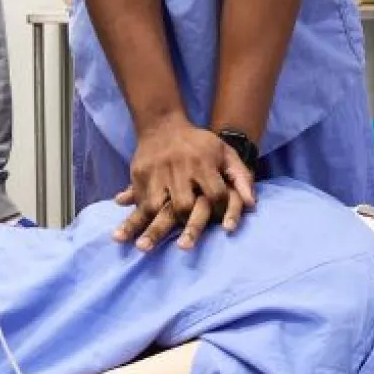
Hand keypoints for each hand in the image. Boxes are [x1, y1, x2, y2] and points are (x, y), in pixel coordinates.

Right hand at [114, 118, 256, 251]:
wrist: (163, 125)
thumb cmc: (201, 144)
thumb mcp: (225, 153)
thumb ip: (242, 177)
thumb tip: (251, 205)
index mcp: (204, 163)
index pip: (216, 194)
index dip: (221, 212)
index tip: (222, 228)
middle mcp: (180, 169)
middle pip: (184, 204)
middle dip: (187, 226)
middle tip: (184, 247)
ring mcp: (157, 173)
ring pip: (156, 205)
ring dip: (151, 228)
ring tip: (144, 248)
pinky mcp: (140, 175)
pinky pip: (137, 201)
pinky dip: (131, 218)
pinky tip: (122, 234)